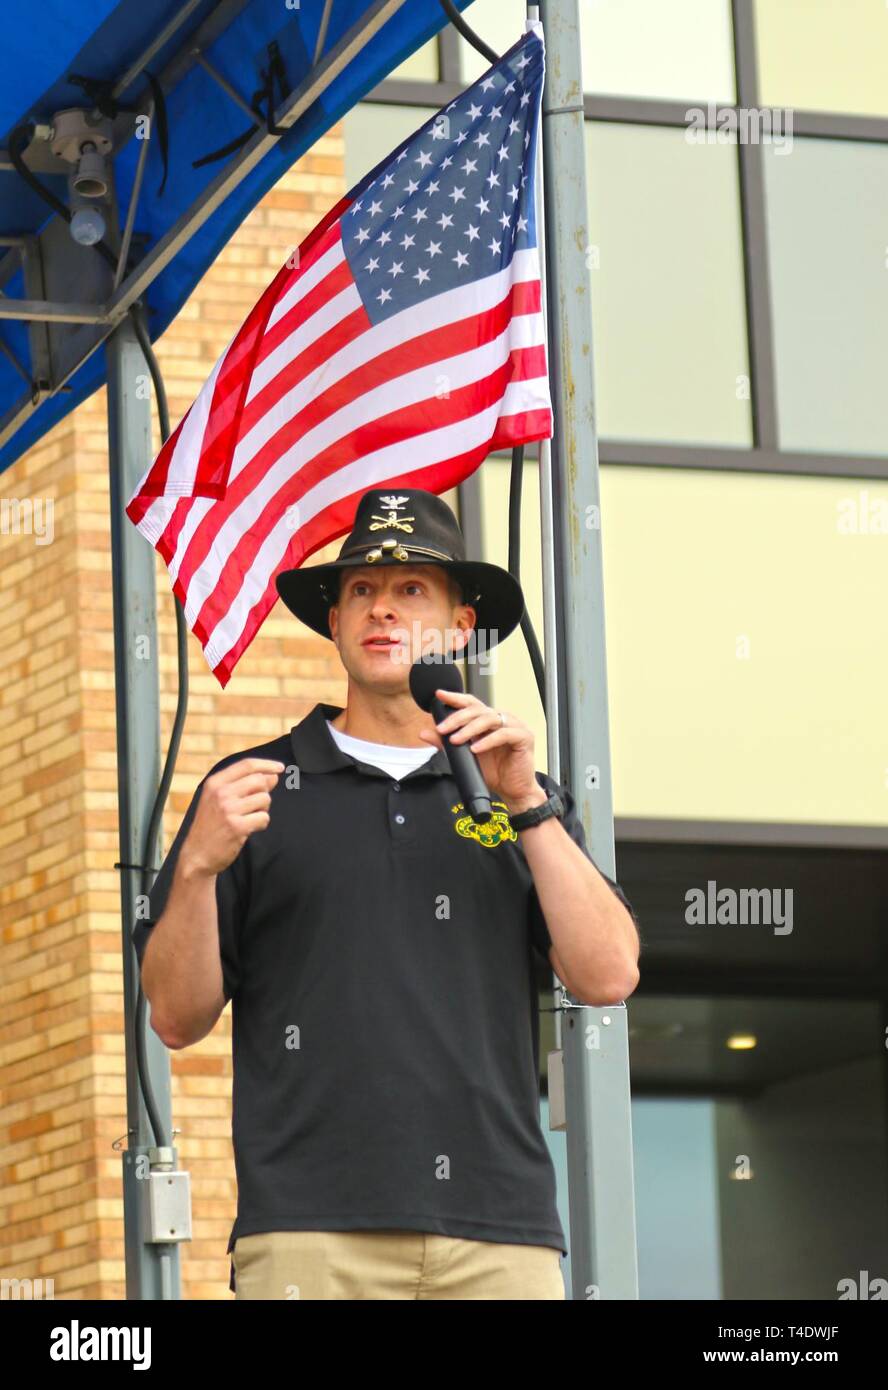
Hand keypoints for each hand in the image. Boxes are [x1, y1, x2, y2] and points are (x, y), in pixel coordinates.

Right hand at [180, 758, 284, 876]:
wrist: (197, 854)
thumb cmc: (210, 826)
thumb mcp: (219, 800)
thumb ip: (244, 785)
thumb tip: (272, 775)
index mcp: (215, 783)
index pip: (247, 765)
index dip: (267, 765)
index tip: (280, 768)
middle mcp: (221, 793)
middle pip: (259, 780)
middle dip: (264, 791)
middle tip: (256, 805)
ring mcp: (229, 809)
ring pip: (264, 799)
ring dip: (263, 809)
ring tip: (249, 818)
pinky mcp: (238, 827)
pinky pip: (264, 817)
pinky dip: (261, 823)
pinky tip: (249, 828)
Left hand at [418, 689, 542, 811]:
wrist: (512, 790)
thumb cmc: (493, 771)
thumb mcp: (464, 756)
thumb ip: (446, 743)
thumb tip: (424, 733)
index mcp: (489, 720)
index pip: (471, 703)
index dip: (456, 698)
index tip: (439, 695)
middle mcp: (502, 719)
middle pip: (478, 709)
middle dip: (457, 718)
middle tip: (442, 728)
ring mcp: (515, 726)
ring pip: (489, 719)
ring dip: (469, 729)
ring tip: (456, 740)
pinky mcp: (524, 737)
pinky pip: (504, 734)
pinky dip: (488, 741)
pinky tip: (476, 749)